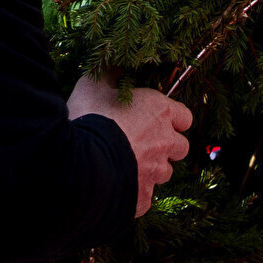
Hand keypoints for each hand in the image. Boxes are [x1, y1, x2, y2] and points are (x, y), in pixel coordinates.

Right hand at [68, 74, 192, 216]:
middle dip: (167, 148)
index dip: (172, 120)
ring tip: (126, 165)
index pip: (185, 117)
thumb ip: (109, 74)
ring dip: (151, 170)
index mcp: (159, 112)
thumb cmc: (88, 119)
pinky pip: (145, 198)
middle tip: (142, 144)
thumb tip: (115, 64)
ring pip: (164, 173)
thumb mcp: (93, 86)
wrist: (78, 163)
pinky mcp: (143, 198)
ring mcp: (155, 173)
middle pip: (181, 148)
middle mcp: (165, 143)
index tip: (156, 120)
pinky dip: (134, 193)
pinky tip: (116, 187)